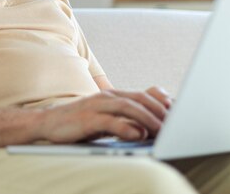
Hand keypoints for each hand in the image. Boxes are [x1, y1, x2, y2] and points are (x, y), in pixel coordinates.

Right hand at [37, 86, 171, 143]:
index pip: (146, 95)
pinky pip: (109, 121)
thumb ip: (125, 121)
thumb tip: (148, 130)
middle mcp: (108, 97)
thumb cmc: (79, 123)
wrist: (47, 123)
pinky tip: (137, 135)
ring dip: (148, 118)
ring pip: (128, 107)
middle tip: (177, 124)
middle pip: (141, 99)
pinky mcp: (87, 119)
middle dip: (161, 111)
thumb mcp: (105, 119)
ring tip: (163, 130)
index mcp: (115, 96)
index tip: (181, 116)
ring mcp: (97, 106)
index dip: (165, 104)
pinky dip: (125, 128)